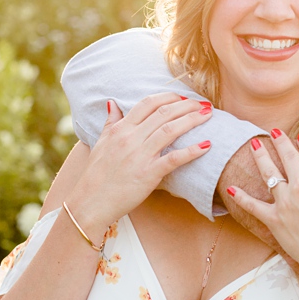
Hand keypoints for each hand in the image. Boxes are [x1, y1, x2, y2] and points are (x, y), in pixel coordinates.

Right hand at [67, 94, 212, 234]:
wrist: (90, 202)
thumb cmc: (96, 175)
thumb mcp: (100, 143)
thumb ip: (110, 122)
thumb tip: (112, 103)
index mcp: (120, 129)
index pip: (147, 104)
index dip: (168, 97)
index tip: (183, 97)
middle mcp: (130, 138)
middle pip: (163, 113)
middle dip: (186, 105)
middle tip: (203, 104)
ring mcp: (140, 156)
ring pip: (170, 130)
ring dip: (192, 120)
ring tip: (207, 115)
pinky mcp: (148, 174)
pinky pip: (174, 159)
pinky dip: (191, 151)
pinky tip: (206, 145)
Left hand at [224, 130, 298, 287]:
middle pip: (289, 157)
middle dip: (282, 141)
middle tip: (275, 132)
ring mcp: (284, 201)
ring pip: (269, 173)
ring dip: (260, 157)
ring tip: (254, 145)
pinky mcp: (273, 219)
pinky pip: (253, 206)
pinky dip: (241, 197)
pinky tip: (231, 188)